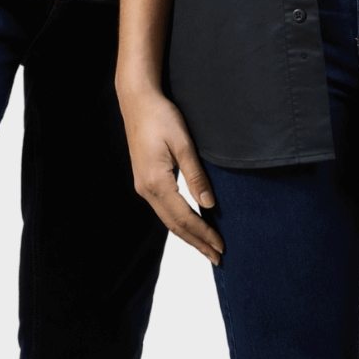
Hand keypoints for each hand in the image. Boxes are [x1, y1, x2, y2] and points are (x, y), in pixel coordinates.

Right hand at [117, 84, 223, 263]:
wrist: (137, 101)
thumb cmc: (161, 117)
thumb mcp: (183, 143)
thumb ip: (196, 175)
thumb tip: (209, 205)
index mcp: (156, 182)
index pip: (184, 218)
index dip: (203, 234)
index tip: (221, 246)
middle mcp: (146, 190)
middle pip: (174, 225)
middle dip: (197, 242)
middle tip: (218, 257)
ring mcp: (143, 187)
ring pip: (168, 219)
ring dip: (188, 235)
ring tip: (207, 246)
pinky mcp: (144, 181)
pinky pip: (163, 209)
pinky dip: (179, 221)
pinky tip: (190, 224)